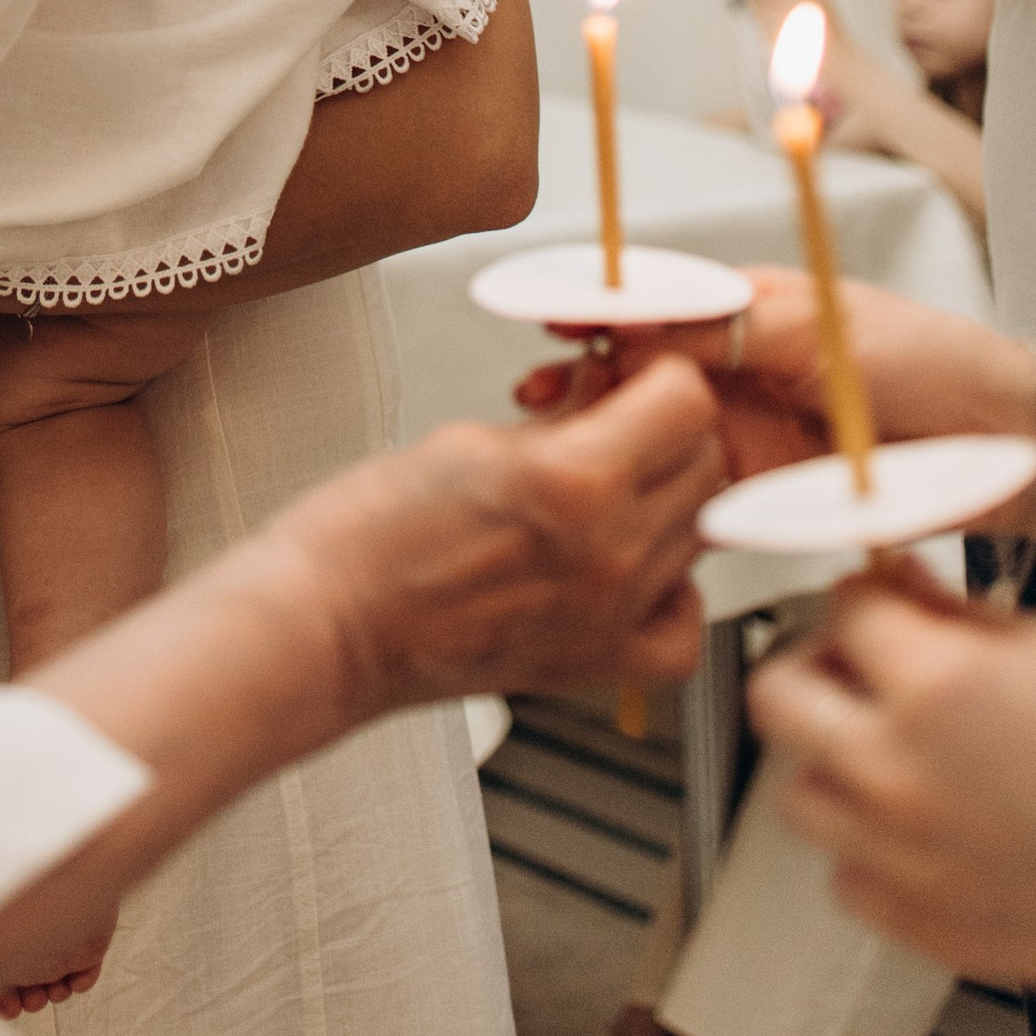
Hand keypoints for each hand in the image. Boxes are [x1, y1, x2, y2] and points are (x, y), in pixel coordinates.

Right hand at [270, 356, 723, 718]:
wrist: (330, 624)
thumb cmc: (371, 532)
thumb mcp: (472, 438)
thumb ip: (559, 421)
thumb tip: (607, 397)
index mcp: (576, 481)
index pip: (687, 403)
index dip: (657, 374)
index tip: (625, 371)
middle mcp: (610, 555)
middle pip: (705, 466)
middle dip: (667, 427)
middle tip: (615, 416)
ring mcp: (609, 616)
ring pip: (699, 534)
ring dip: (666, 498)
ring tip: (606, 484)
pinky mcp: (593, 664)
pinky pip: (681, 629)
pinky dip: (671, 595)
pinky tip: (628, 567)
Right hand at [514, 264, 1034, 478]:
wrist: (1001, 444)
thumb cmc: (932, 361)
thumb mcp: (819, 327)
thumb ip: (728, 323)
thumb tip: (642, 310)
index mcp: (749, 308)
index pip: (655, 301)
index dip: (599, 308)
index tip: (550, 315)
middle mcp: (739, 367)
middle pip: (638, 368)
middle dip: (584, 374)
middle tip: (541, 391)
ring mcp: (745, 429)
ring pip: (653, 430)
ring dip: (604, 431)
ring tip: (559, 434)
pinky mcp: (762, 489)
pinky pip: (690, 489)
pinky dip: (647, 489)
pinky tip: (614, 495)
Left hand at [752, 574, 1035, 1034]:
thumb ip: (965, 623)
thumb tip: (910, 600)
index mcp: (934, 686)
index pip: (842, 608)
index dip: (867, 595)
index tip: (883, 601)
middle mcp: (897, 773)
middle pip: (778, 697)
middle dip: (816, 666)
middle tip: (860, 666)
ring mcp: (903, 859)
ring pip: (800, 795)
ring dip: (833, 763)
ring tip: (891, 752)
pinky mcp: (926, 931)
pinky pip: (849, 880)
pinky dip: (870, 851)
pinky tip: (921, 832)